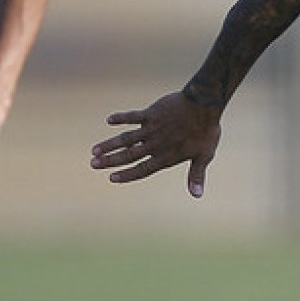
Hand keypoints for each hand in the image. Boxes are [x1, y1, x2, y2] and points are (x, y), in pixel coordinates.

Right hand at [89, 91, 221, 197]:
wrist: (204, 105)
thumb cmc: (205, 131)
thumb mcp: (204, 155)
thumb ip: (196, 175)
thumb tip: (197, 196)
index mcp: (166, 156)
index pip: (142, 169)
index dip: (127, 174)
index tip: (112, 178)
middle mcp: (155, 144)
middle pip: (129, 155)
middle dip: (110, 161)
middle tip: (93, 164)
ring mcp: (152, 128)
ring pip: (126, 138)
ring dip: (110, 144)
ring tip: (95, 150)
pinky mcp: (151, 113)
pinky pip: (133, 116)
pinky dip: (121, 118)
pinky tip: (109, 120)